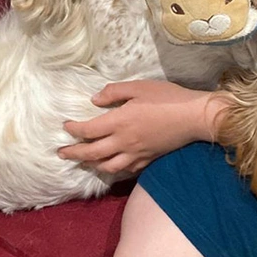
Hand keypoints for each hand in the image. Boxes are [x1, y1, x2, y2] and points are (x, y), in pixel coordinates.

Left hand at [58, 80, 225, 173]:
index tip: (65, 126)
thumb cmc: (167, 97)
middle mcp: (124, 142)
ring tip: (83, 161)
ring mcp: (136, 154)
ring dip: (91, 164)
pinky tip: (110, 166)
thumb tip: (94, 100)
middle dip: (74, 153)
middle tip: (61, 153)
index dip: (74, 130)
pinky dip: (113, 170)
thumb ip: (114, 92)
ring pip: (107, 166)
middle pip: (92, 153)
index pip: (89, 130)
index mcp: (120, 122)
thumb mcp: (139, 87)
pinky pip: (125, 170)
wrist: (194, 117)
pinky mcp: (148, 160)